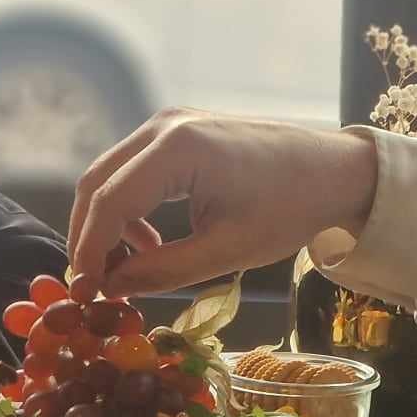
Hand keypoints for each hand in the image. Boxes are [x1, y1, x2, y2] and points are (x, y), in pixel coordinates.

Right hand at [68, 109, 377, 296]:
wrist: (334, 169)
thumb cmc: (289, 208)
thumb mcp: (227, 250)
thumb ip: (163, 271)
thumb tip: (111, 287)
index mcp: (177, 148)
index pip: (109, 202)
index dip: (89, 251)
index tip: (83, 294)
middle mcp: (164, 125)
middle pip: (98, 181)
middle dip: (90, 236)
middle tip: (94, 286)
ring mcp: (170, 122)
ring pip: (112, 175)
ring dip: (109, 223)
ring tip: (128, 270)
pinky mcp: (180, 129)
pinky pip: (135, 169)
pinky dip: (130, 206)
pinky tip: (151, 242)